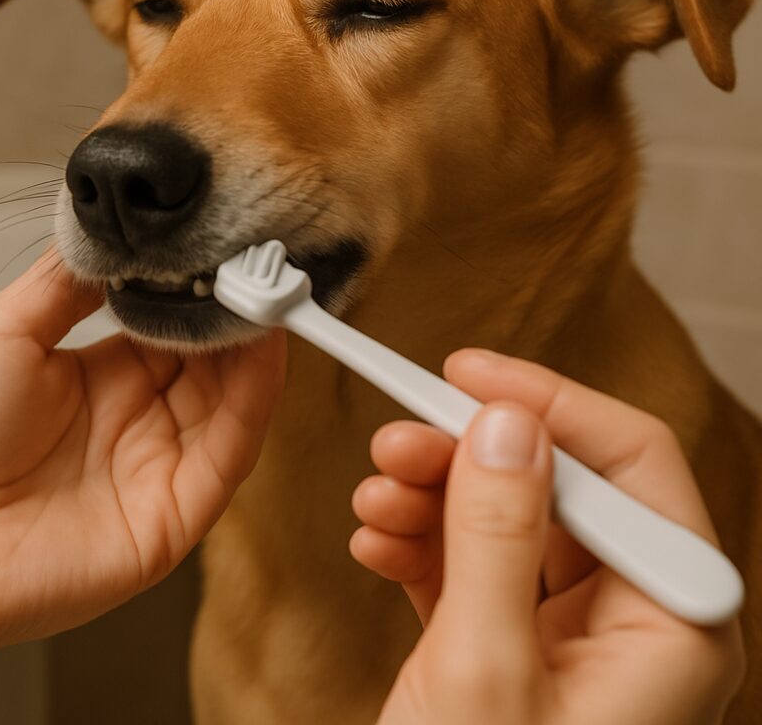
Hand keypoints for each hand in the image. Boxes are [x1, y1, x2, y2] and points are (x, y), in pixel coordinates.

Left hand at [0, 249, 285, 660]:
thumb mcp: (4, 330)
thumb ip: (67, 283)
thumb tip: (112, 236)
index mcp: (102, 377)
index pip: (175, 326)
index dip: (203, 287)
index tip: (227, 244)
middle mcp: (137, 420)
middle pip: (212, 361)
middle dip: (239, 311)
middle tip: (265, 262)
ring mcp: (159, 468)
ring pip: (231, 402)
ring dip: (256, 349)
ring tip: (273, 293)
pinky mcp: (173, 516)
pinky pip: (228, 454)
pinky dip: (255, 401)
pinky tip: (263, 351)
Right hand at [350, 349, 743, 724]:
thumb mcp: (484, 668)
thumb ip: (500, 534)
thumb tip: (509, 422)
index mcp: (671, 623)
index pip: (630, 465)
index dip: (547, 404)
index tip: (466, 373)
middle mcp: (632, 620)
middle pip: (556, 486)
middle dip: (465, 457)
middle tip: (393, 443)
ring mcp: (571, 635)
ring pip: (506, 518)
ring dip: (431, 496)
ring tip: (371, 499)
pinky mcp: (514, 646)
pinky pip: (473, 562)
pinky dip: (421, 542)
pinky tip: (377, 538)